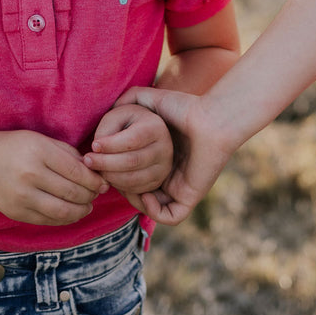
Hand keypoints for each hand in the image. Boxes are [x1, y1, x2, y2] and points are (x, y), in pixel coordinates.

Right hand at [0, 130, 106, 224]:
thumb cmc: (16, 148)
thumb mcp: (42, 140)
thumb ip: (69, 154)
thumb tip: (95, 172)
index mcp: (39, 152)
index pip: (77, 171)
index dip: (95, 180)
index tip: (103, 184)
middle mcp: (29, 175)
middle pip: (73, 192)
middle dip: (91, 196)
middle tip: (97, 194)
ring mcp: (21, 196)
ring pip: (63, 211)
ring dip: (82, 211)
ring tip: (88, 206)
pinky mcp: (16, 212)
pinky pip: (48, 220)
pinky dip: (65, 219)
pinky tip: (72, 212)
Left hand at [84, 104, 173, 203]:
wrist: (144, 133)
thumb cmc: (126, 123)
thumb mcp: (116, 116)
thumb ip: (106, 130)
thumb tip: (98, 151)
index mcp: (156, 127)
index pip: (133, 140)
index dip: (110, 145)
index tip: (93, 145)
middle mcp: (165, 149)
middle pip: (133, 161)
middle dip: (105, 163)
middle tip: (87, 160)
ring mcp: (163, 168)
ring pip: (133, 179)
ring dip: (109, 176)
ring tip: (96, 169)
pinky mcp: (157, 182)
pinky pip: (135, 190)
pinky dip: (117, 186)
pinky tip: (108, 175)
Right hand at [113, 87, 234, 224]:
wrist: (210, 119)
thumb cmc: (185, 107)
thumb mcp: (153, 101)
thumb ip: (132, 98)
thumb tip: (112, 105)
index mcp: (161, 160)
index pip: (133, 176)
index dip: (117, 174)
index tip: (105, 165)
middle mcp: (170, 176)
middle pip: (139, 194)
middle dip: (123, 187)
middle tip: (110, 177)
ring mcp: (181, 188)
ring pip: (152, 208)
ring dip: (135, 202)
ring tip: (124, 186)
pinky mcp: (190, 196)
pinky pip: (170, 216)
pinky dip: (154, 211)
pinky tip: (146, 196)